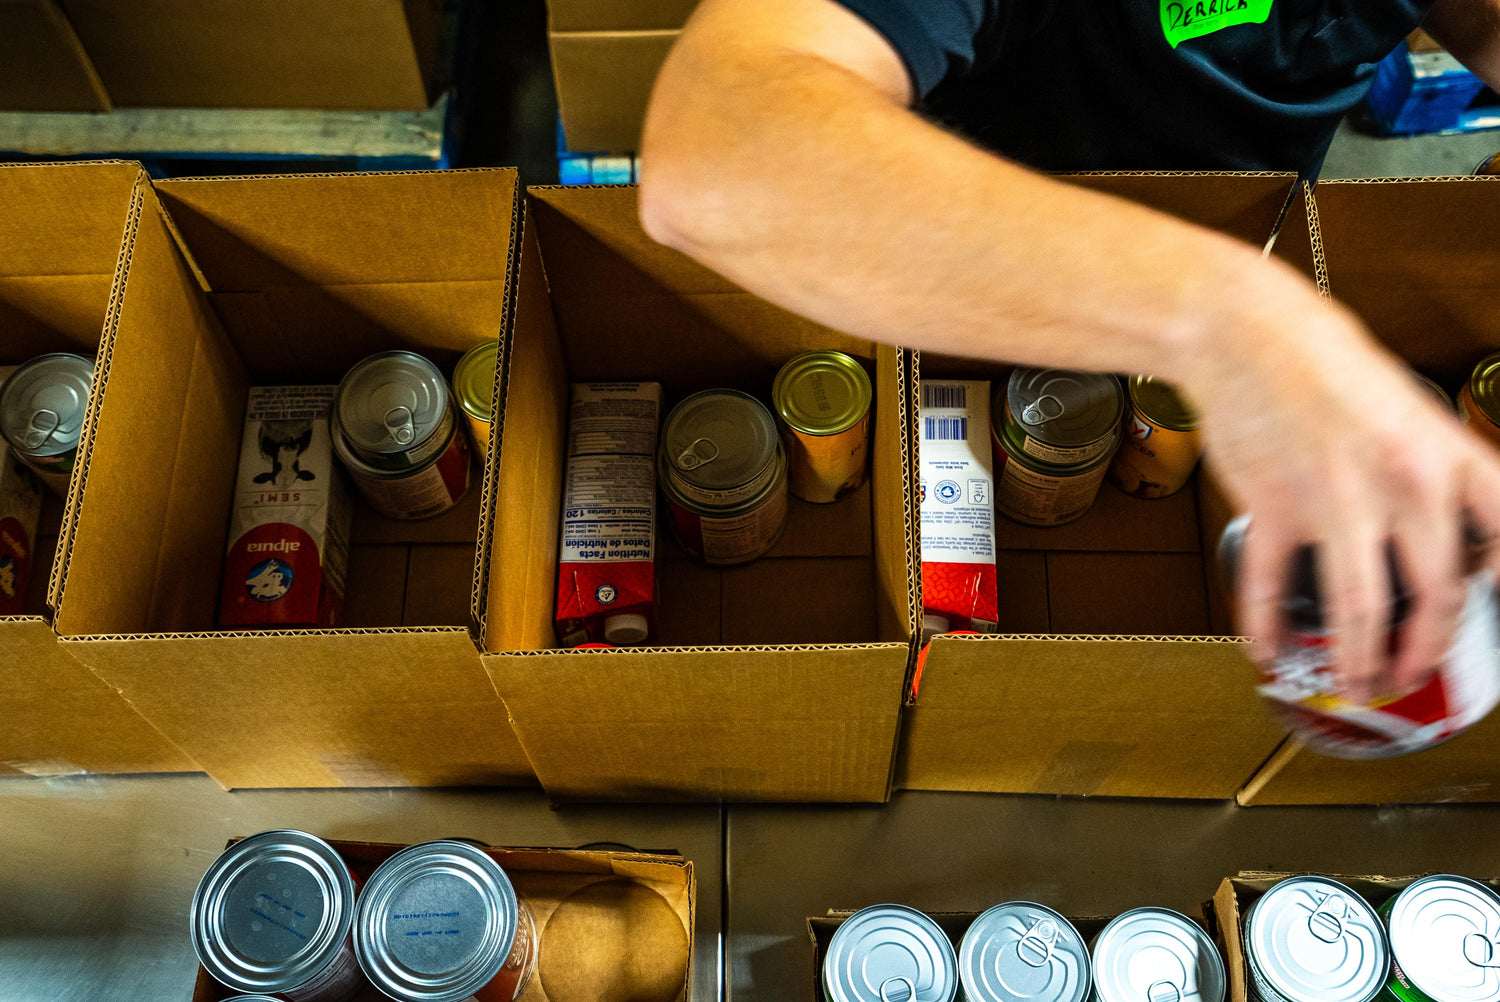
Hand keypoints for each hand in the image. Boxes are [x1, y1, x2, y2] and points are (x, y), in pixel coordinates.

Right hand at [1189, 267, 1499, 702]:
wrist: (1249, 333)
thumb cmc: (1325, 363)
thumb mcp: (1408, 410)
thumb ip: (1430, 471)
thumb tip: (1440, 533)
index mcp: (1447, 455)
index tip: (1491, 611)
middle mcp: (1403, 483)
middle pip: (1436, 593)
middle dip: (1424, 651)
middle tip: (1407, 673)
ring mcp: (1335, 499)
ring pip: (1360, 606)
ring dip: (1358, 658)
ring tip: (1353, 682)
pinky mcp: (1273, 506)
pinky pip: (1273, 585)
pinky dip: (1266, 628)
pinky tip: (1266, 651)